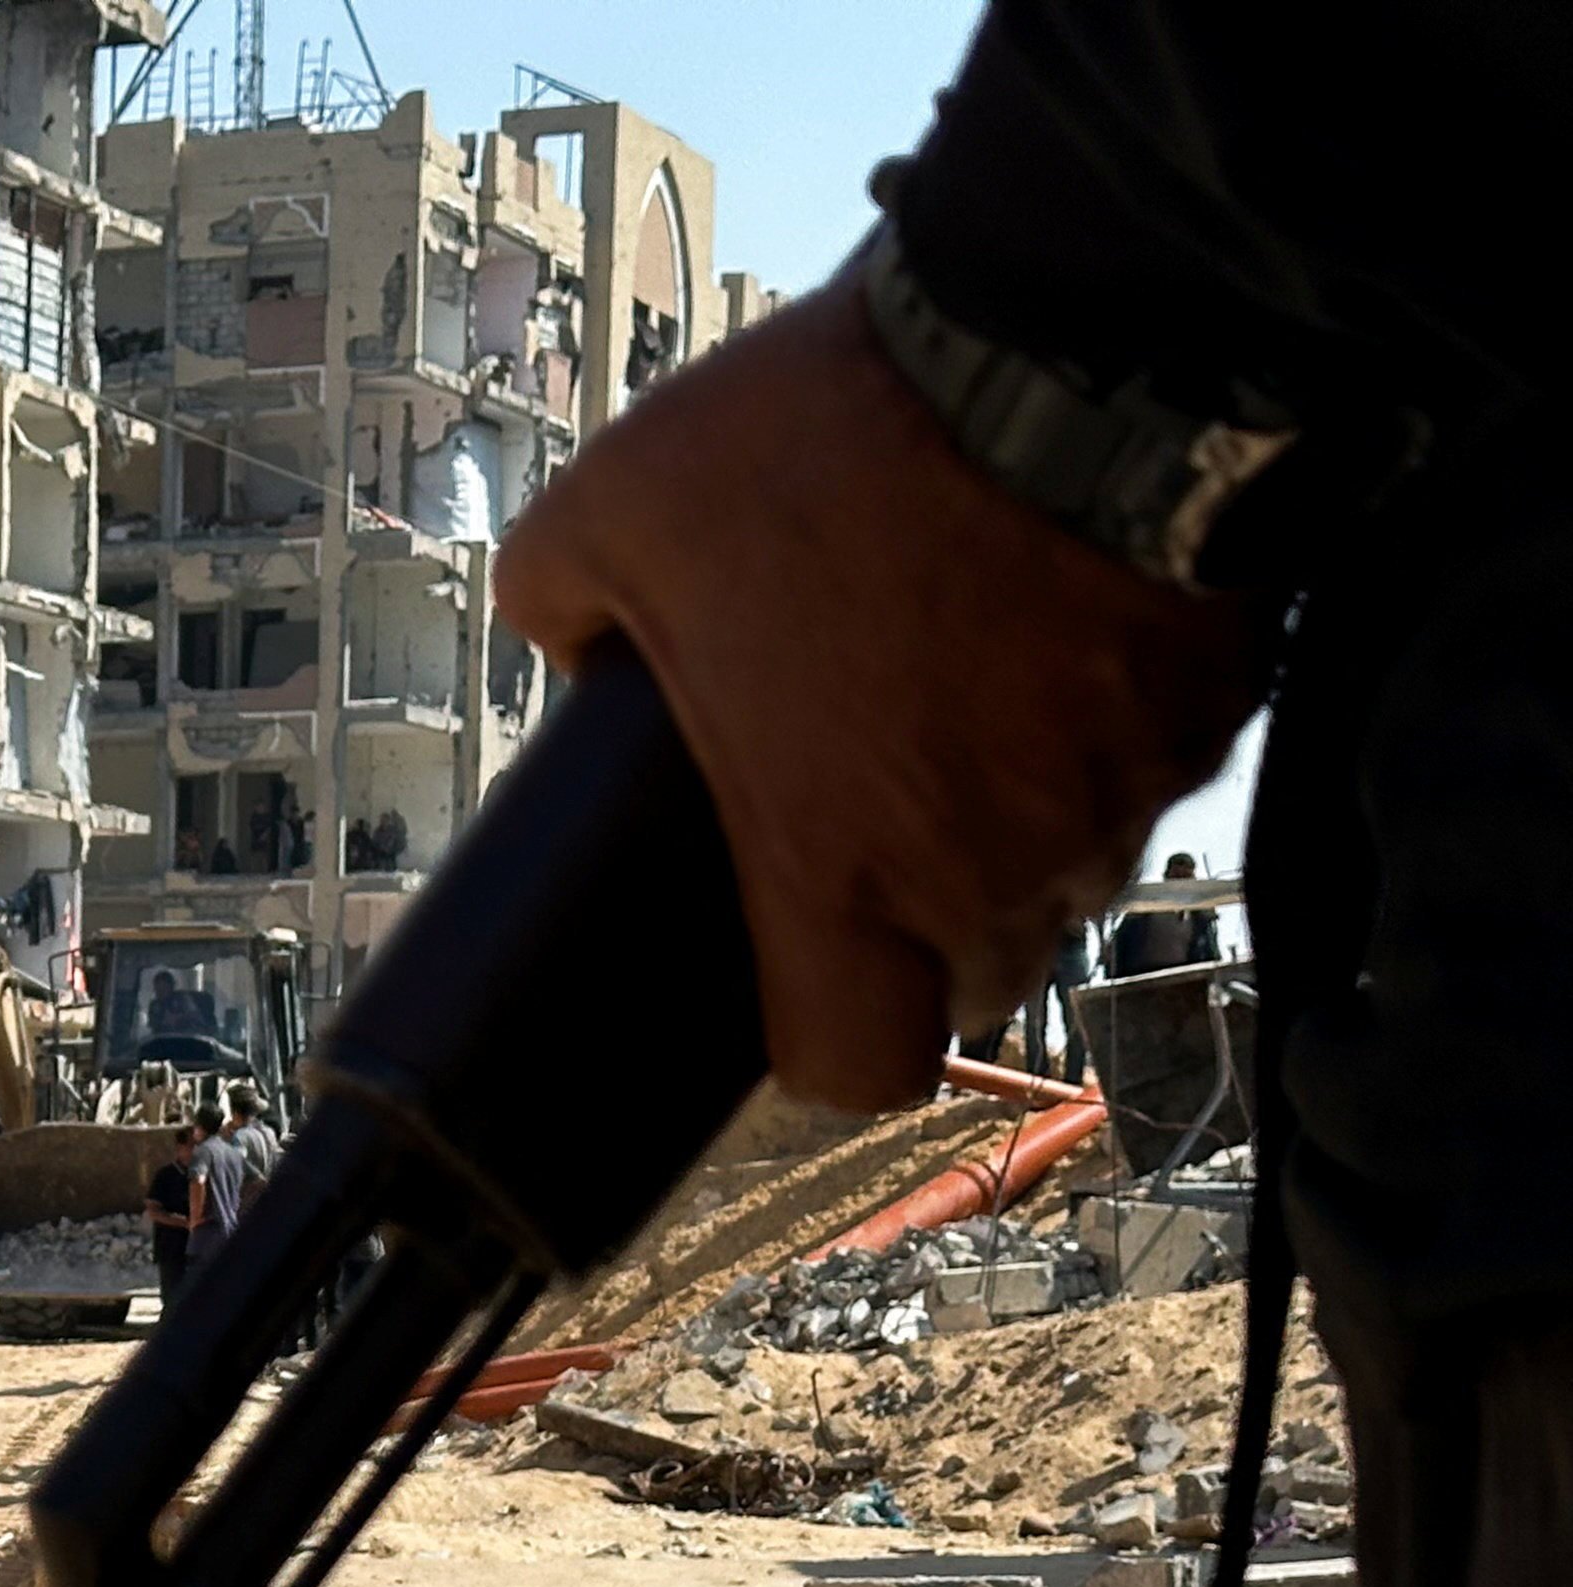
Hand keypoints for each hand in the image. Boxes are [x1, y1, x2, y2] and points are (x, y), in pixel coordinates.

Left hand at [494, 285, 1268, 1108]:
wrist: (1068, 334)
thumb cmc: (828, 442)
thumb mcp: (618, 506)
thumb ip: (560, 601)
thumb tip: (561, 637)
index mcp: (837, 863)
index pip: (853, 1064)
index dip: (823, 1038)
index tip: (797, 973)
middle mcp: (996, 864)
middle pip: (973, 976)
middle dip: (922, 927)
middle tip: (873, 816)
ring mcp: (1122, 792)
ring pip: (1069, 872)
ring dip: (1017, 826)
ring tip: (961, 699)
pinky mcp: (1214, 706)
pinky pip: (1154, 765)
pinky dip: (1106, 730)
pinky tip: (1052, 630)